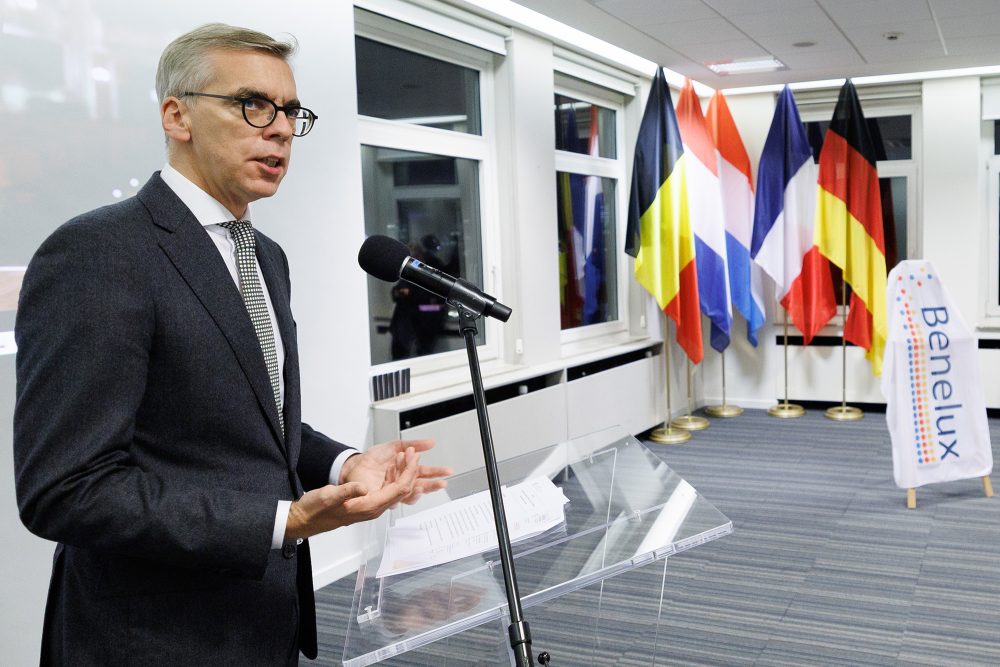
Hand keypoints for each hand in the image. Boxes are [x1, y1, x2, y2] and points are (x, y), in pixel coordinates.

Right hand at [284, 439, 451, 540]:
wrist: (305, 520)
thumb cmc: (315, 511)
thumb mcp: (329, 496)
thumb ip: (348, 491)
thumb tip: (363, 487)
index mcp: (369, 507)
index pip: (399, 489)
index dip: (409, 472)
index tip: (413, 457)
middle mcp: (374, 508)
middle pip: (402, 490)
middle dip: (411, 470)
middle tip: (414, 453)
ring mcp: (371, 507)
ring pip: (396, 490)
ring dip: (403, 473)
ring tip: (406, 456)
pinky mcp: (366, 503)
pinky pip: (387, 490)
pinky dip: (393, 476)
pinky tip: (391, 467)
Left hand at [339, 438, 451, 505]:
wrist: (355, 464)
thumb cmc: (373, 458)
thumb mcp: (396, 446)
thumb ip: (414, 444)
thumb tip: (431, 442)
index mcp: (407, 470)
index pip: (425, 473)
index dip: (437, 473)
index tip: (446, 472)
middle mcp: (402, 482)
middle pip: (422, 486)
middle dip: (433, 485)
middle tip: (441, 483)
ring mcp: (393, 490)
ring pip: (410, 495)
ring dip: (417, 491)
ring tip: (422, 485)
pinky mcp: (383, 496)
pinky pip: (394, 497)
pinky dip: (399, 490)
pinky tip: (402, 482)